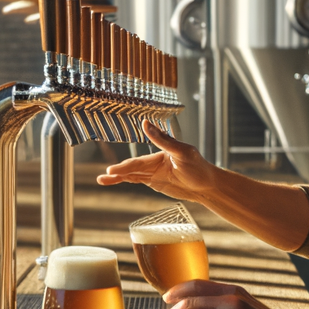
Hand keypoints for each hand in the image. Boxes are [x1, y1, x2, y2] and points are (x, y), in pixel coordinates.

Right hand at [96, 121, 220, 201]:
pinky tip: (113, 182)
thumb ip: (163, 140)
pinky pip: (135, 180)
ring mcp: (153, 172)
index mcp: (159, 153)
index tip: (112, 169)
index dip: (125, 166)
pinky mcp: (154, 182)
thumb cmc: (198, 167)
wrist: (207, 185)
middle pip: (132, 168)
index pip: (138, 161)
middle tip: (105, 175)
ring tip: (101, 179)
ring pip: (130, 174)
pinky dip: (124, 181)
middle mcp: (153, 162)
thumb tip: (145, 123)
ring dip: (117, 177)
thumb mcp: (183, 152)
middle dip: (119, 172)